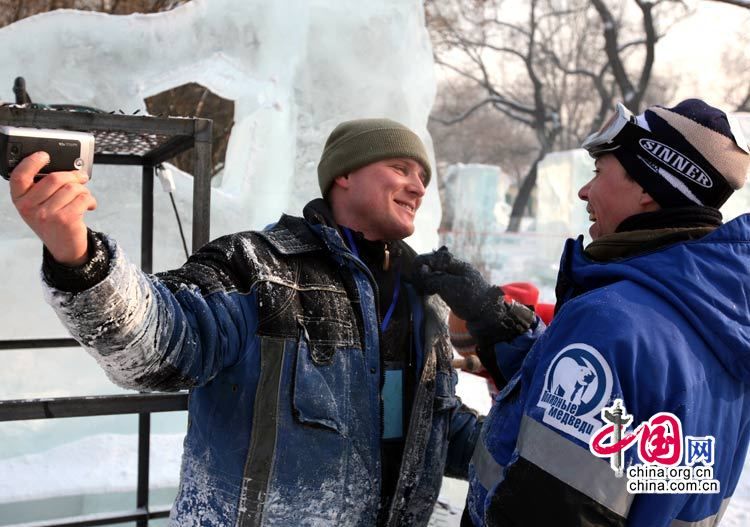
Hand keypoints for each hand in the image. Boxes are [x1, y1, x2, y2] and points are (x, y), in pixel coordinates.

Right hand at [9, 151, 95, 265]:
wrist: (64, 248)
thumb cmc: (53, 221)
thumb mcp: (39, 205)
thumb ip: (43, 188)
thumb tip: (66, 168)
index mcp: (20, 200)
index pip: (19, 176)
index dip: (31, 162)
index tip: (44, 155)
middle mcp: (29, 208)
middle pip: (54, 178)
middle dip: (73, 175)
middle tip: (81, 177)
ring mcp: (46, 214)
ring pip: (72, 187)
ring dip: (83, 189)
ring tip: (83, 196)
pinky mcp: (65, 219)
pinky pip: (83, 198)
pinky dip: (90, 199)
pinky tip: (88, 205)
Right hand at [413, 246, 534, 342]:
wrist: (487, 316)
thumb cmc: (470, 299)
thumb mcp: (451, 286)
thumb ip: (434, 278)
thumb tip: (421, 271)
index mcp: (457, 265)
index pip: (434, 258)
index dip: (422, 263)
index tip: (414, 272)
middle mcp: (455, 270)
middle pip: (433, 265)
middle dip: (423, 272)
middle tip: (417, 283)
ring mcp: (455, 280)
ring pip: (434, 274)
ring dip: (426, 279)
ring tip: (421, 288)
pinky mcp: (453, 290)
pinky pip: (438, 283)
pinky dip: (430, 286)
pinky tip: (427, 292)